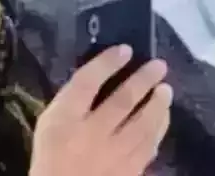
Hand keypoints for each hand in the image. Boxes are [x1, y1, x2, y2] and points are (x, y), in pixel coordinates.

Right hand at [29, 45, 171, 175]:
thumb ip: (70, 103)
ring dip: (158, 104)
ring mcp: (114, 155)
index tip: (125, 49)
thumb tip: (99, 77)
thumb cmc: (51, 157)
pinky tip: (162, 119)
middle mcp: (91, 134)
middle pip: (123, 100)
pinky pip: (149, 147)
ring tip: (166, 90)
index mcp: (65, 119)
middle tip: (159, 65)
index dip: (107, 63)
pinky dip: (158, 130)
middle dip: (143, 80)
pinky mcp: (130, 171)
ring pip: (143, 124)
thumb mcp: (49, 124)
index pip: (87, 82)